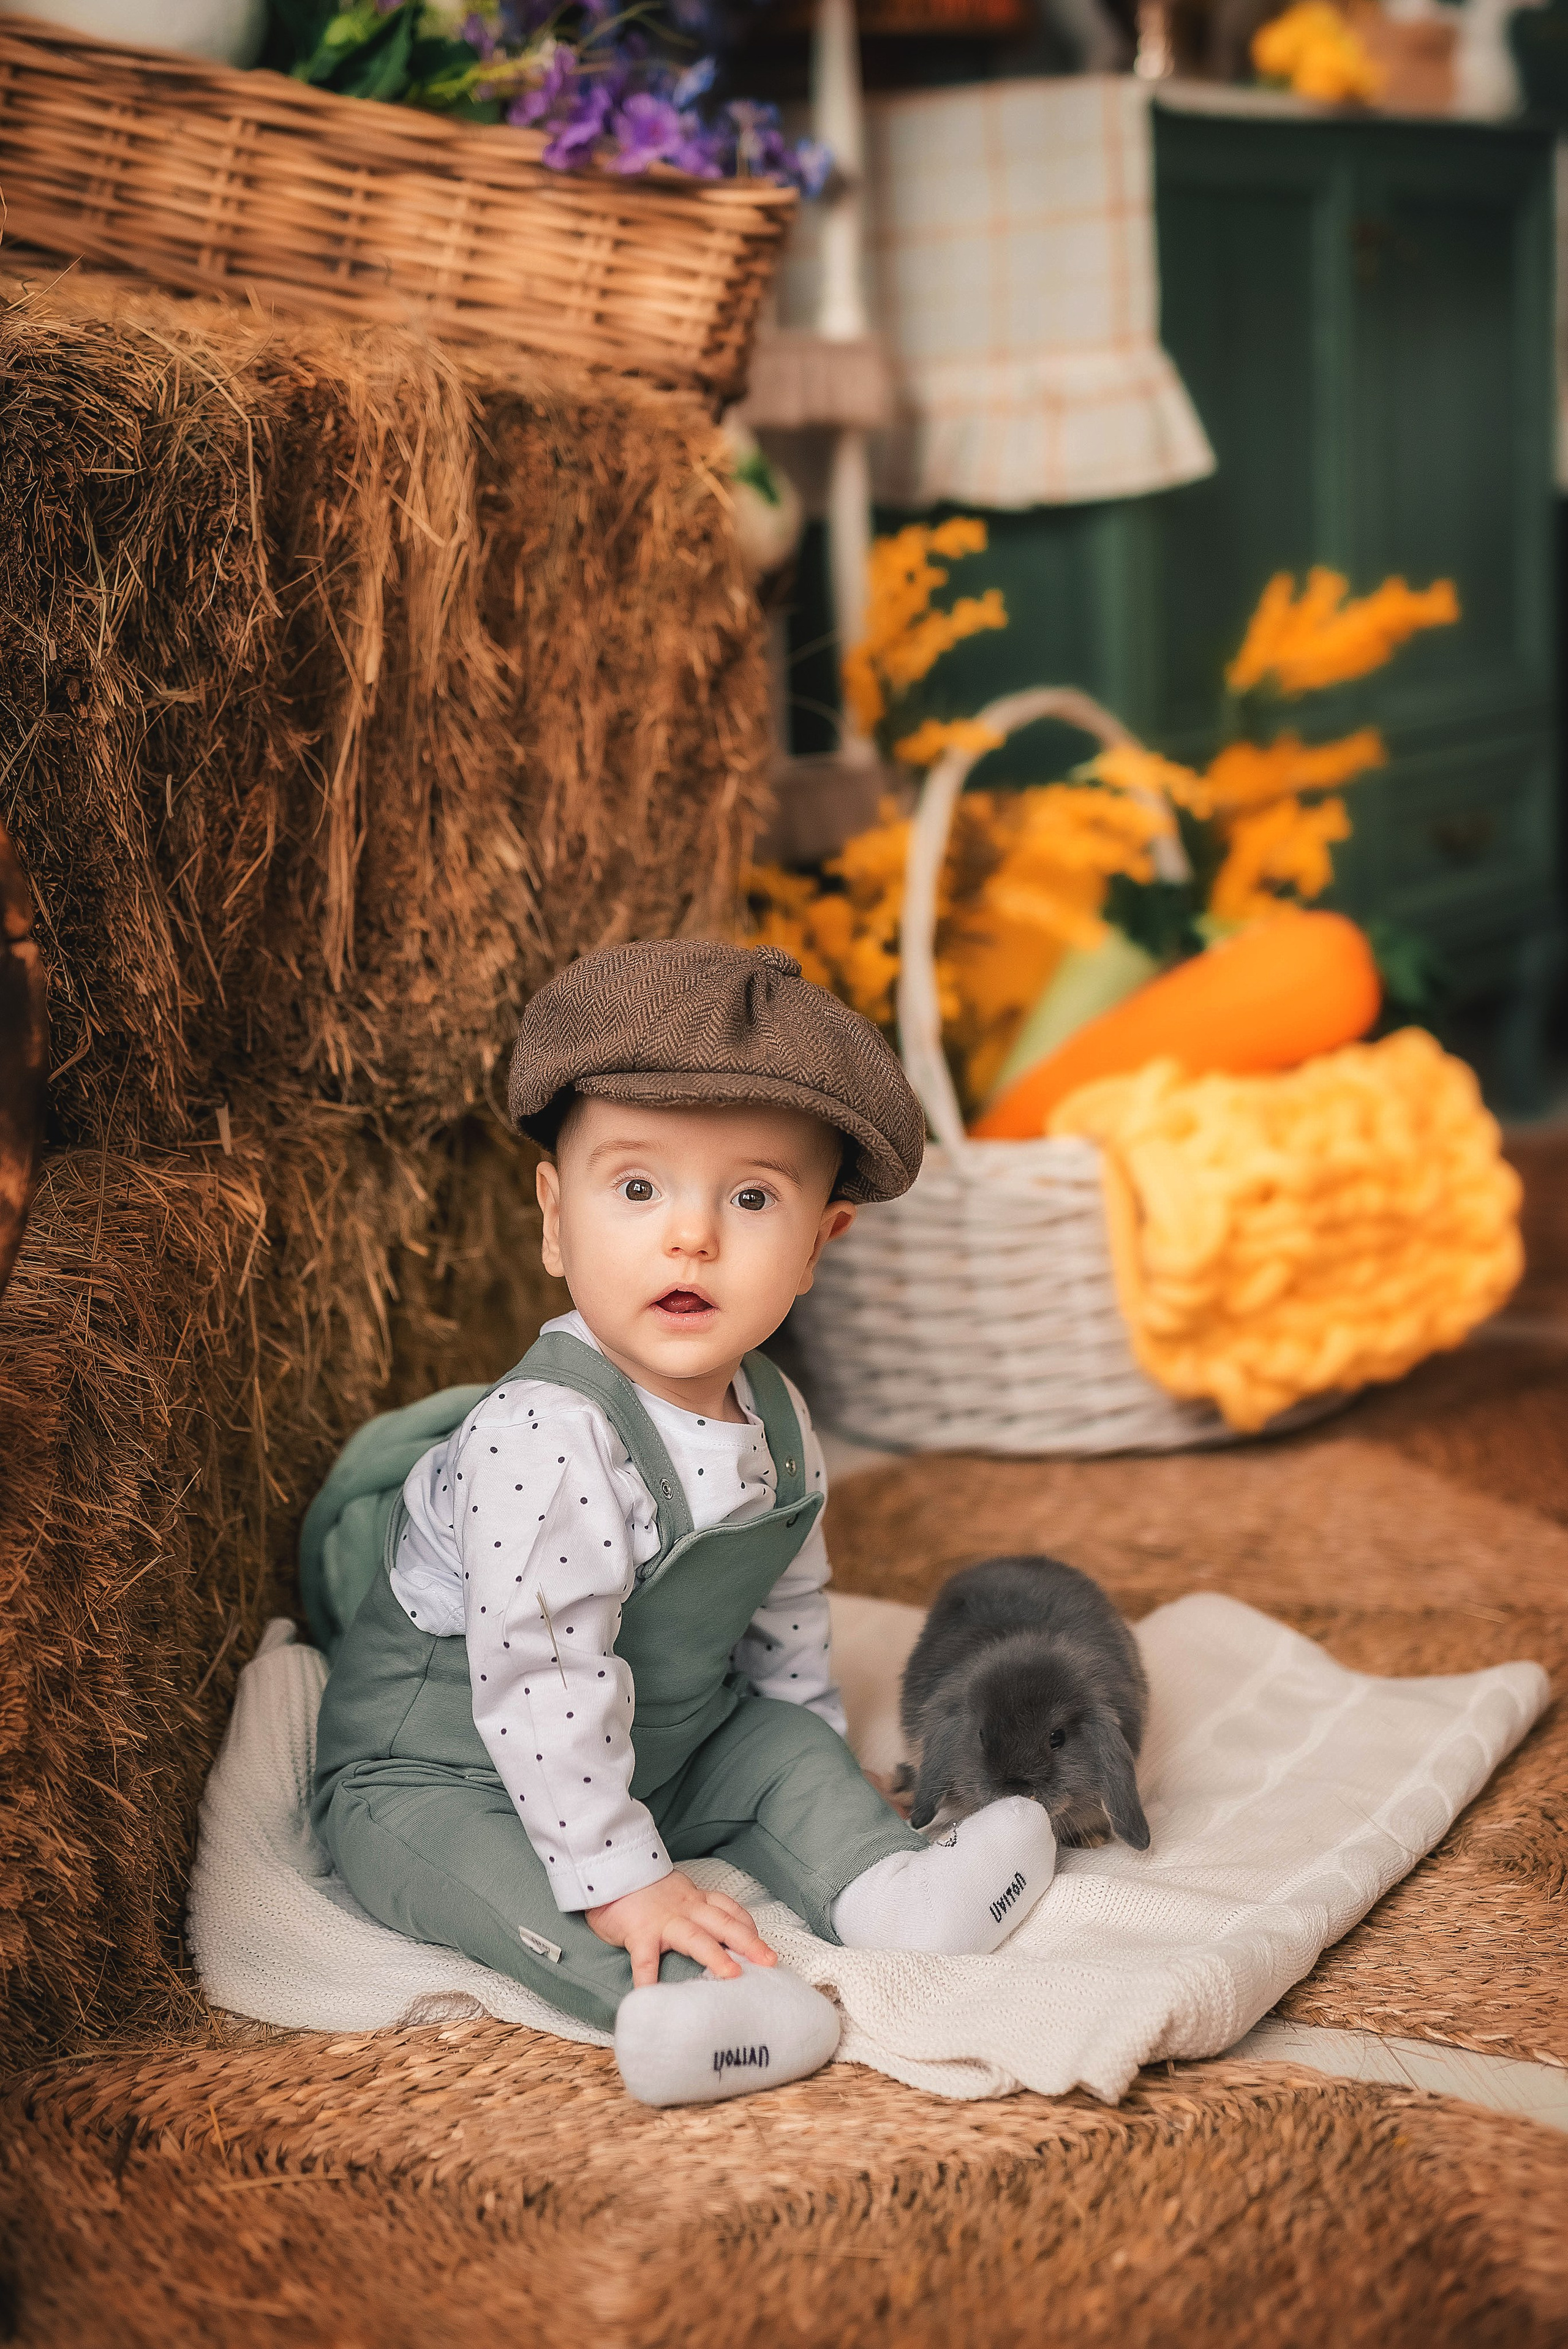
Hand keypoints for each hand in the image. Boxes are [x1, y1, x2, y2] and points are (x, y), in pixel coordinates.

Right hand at [586, 1870, 776, 1987]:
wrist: (608, 1867)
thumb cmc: (640, 1887)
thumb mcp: (674, 1892)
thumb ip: (690, 1908)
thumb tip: (706, 1932)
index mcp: (695, 1899)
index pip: (729, 1909)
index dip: (748, 1926)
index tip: (763, 1944)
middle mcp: (686, 1908)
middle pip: (724, 1923)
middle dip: (749, 1943)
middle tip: (771, 1961)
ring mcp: (663, 1920)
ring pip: (695, 1937)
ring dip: (715, 1956)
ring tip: (732, 1976)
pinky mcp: (639, 1931)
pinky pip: (646, 1958)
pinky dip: (649, 1980)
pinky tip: (653, 1999)